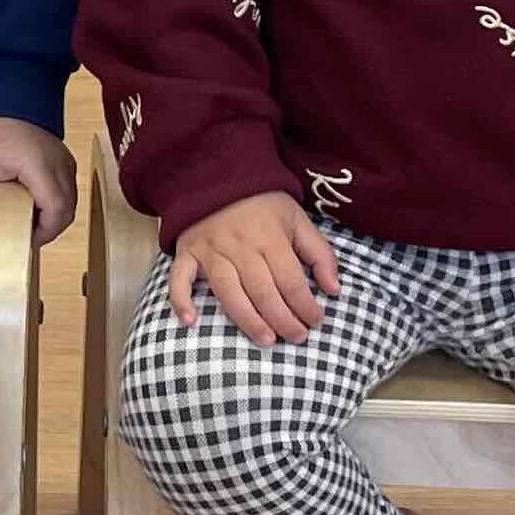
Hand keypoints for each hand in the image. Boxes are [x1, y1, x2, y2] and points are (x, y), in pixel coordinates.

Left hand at [0, 115, 75, 245]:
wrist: (5, 97)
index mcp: (41, 169)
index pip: (57, 212)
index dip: (44, 234)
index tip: (24, 242)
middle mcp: (62, 167)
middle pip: (66, 211)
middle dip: (47, 229)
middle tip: (23, 236)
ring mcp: (67, 162)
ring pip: (69, 202)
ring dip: (51, 216)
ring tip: (25, 221)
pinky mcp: (64, 160)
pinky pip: (66, 189)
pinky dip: (53, 202)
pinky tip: (31, 204)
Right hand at [170, 191, 341, 346]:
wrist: (217, 174)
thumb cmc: (262, 202)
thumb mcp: (297, 219)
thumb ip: (319, 253)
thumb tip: (334, 290)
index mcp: (270, 238)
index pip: (291, 280)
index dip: (306, 305)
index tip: (316, 321)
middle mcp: (240, 247)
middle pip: (263, 291)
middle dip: (283, 319)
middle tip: (296, 337)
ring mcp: (211, 251)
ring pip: (228, 292)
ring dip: (247, 319)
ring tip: (265, 340)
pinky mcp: (187, 253)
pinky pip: (180, 279)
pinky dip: (181, 300)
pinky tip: (190, 321)